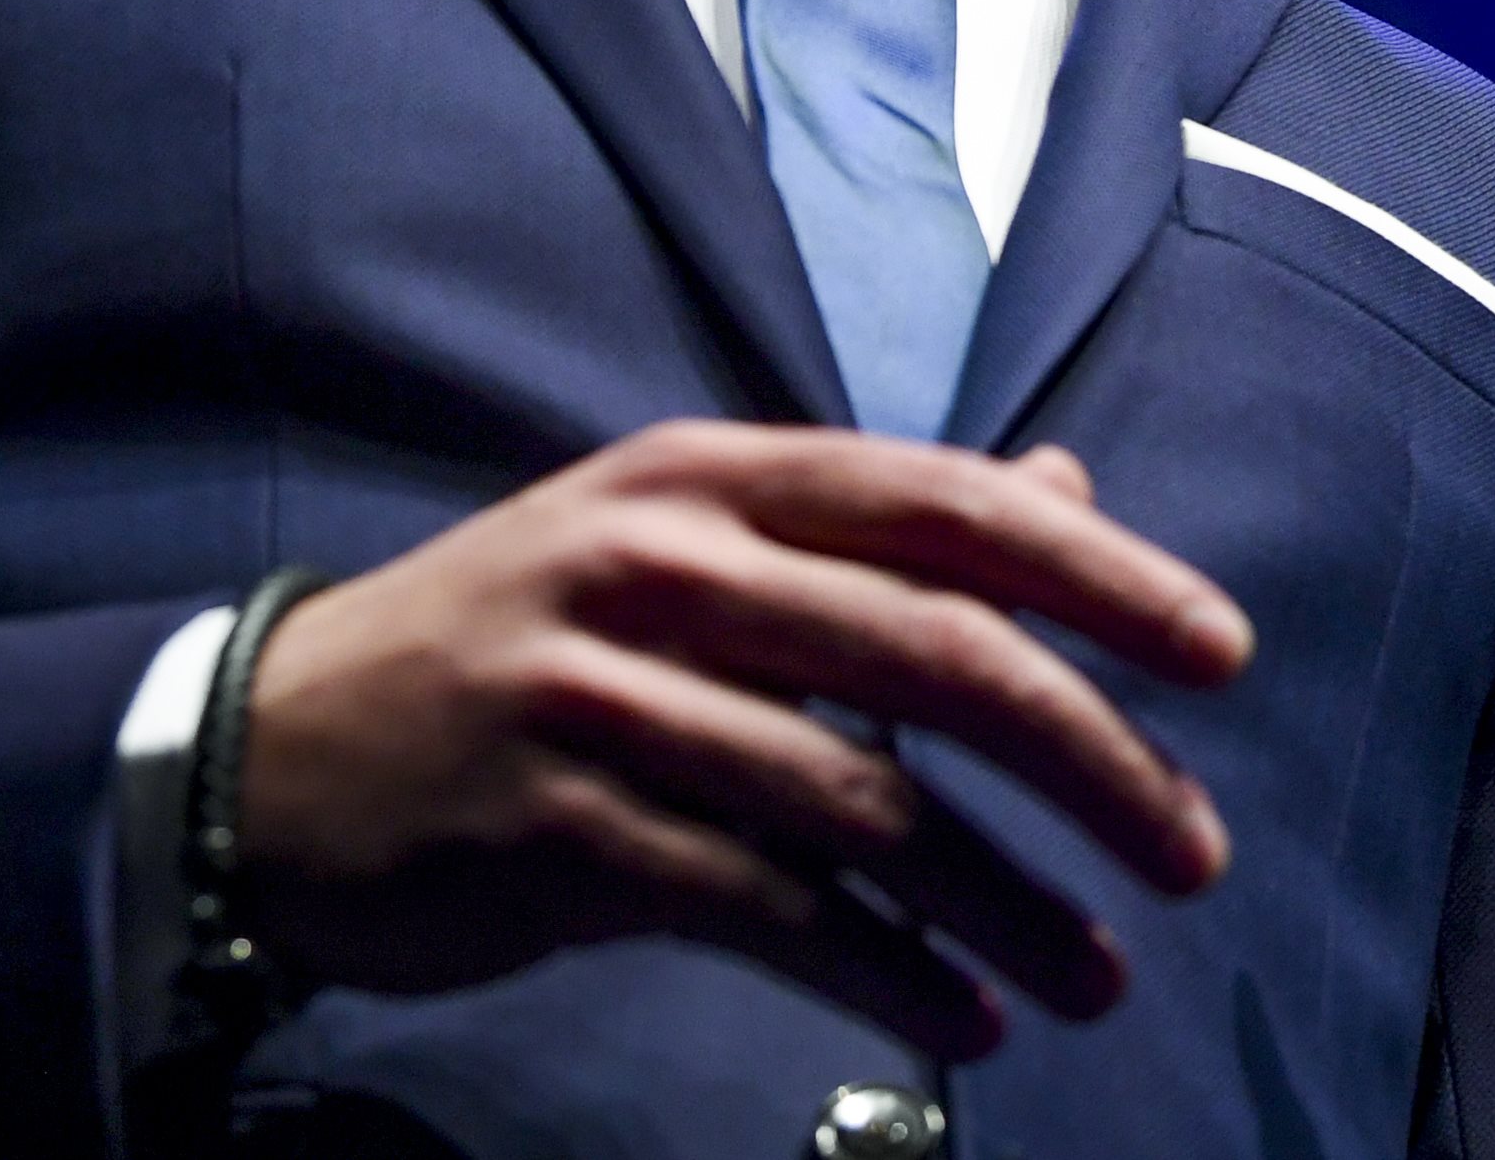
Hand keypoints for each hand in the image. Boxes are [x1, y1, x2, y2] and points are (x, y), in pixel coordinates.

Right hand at [237, 423, 1251, 1057]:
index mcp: (717, 476)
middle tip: (1198, 849)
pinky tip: (962, 1018)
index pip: (950, 507)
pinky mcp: (559, 833)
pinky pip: (768, 909)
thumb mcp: (686, 537)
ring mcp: (605, 700)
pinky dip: (886, 970)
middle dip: (1093, 757)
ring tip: (1102, 980)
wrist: (271, 752)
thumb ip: (876, 526)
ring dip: (1007, 905)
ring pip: (864, 804)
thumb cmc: (526, 637)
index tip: (1223, 653)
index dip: (1102, 577)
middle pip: (937, 654)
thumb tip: (1068, 489)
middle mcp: (666, 565)